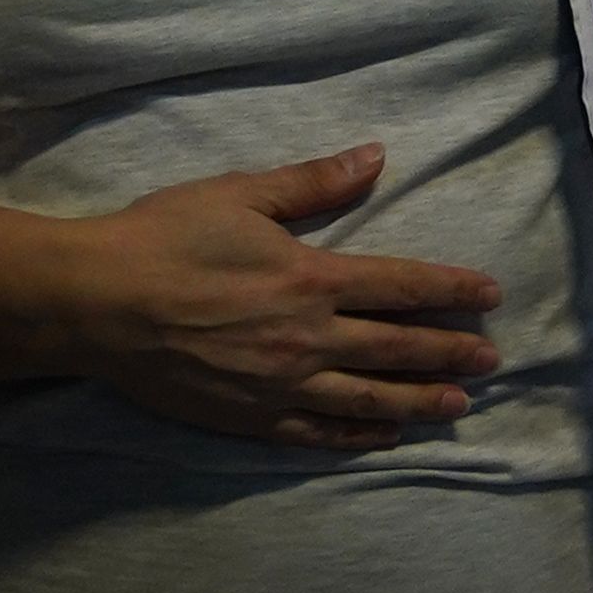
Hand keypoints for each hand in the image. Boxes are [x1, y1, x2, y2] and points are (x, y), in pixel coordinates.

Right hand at [64, 145, 505, 451]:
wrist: (99, 303)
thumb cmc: (165, 238)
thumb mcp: (242, 195)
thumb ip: (314, 183)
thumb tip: (376, 156)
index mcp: (310, 278)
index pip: (402, 286)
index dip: (451, 291)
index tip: (490, 296)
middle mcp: (307, 338)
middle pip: (397, 349)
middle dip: (451, 353)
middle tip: (493, 359)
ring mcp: (281, 386)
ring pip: (368, 399)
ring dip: (419, 401)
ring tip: (458, 404)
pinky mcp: (250, 418)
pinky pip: (317, 434)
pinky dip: (357, 436)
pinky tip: (384, 436)